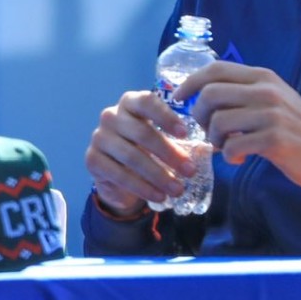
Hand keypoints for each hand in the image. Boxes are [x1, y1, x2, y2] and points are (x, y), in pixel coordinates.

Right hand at [85, 88, 198, 217]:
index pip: (147, 102)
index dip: (166, 117)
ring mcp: (99, 137)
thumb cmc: (146, 147)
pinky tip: (159, 196)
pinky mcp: (92, 160)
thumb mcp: (162, 139)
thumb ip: (180, 141)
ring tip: (178, 189)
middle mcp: (111, 116)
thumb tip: (208, 150)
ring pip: (131, 156)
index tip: (185, 134)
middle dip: (169, 154)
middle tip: (190, 171)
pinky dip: (142, 188)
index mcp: (130, 103)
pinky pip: (119, 175)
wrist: (117, 171)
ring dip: (158, 175)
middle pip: (141, 133)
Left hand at [177, 60, 300, 191]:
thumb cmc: (297, 130)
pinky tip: (239, 159)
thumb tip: (202, 95)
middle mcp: (267, 90)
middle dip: (199, 115)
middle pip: (209, 94)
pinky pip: (233, 146)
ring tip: (225, 147)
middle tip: (208, 131)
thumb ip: (244, 93)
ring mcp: (271, 114)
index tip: (178, 98)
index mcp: (263, 77)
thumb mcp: (274, 100)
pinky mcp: (275, 139)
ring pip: (217, 121)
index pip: (215, 69)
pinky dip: (229, 156)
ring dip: (213, 139)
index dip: (190, 82)